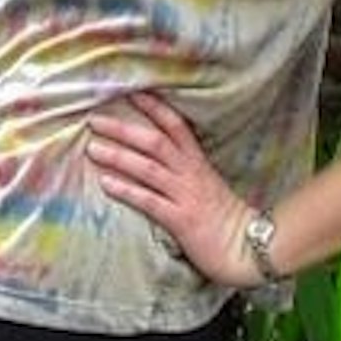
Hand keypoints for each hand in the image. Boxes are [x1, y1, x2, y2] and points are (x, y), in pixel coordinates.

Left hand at [79, 90, 243, 284]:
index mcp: (198, 163)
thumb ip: (184, 170)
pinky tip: (106, 183)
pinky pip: (150, 201)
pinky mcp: (182, 221)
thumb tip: (154, 158)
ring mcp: (186, 196)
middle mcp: (191, 174)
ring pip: (149, 169)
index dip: (154, 107)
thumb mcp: (208, 186)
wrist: (247, 249)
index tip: (130, 91)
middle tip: (95, 120)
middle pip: (155, 143)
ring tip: (92, 148)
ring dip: (118, 157)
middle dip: (124, 129)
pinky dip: (127, 190)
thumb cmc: (225, 219)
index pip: (175, 126)